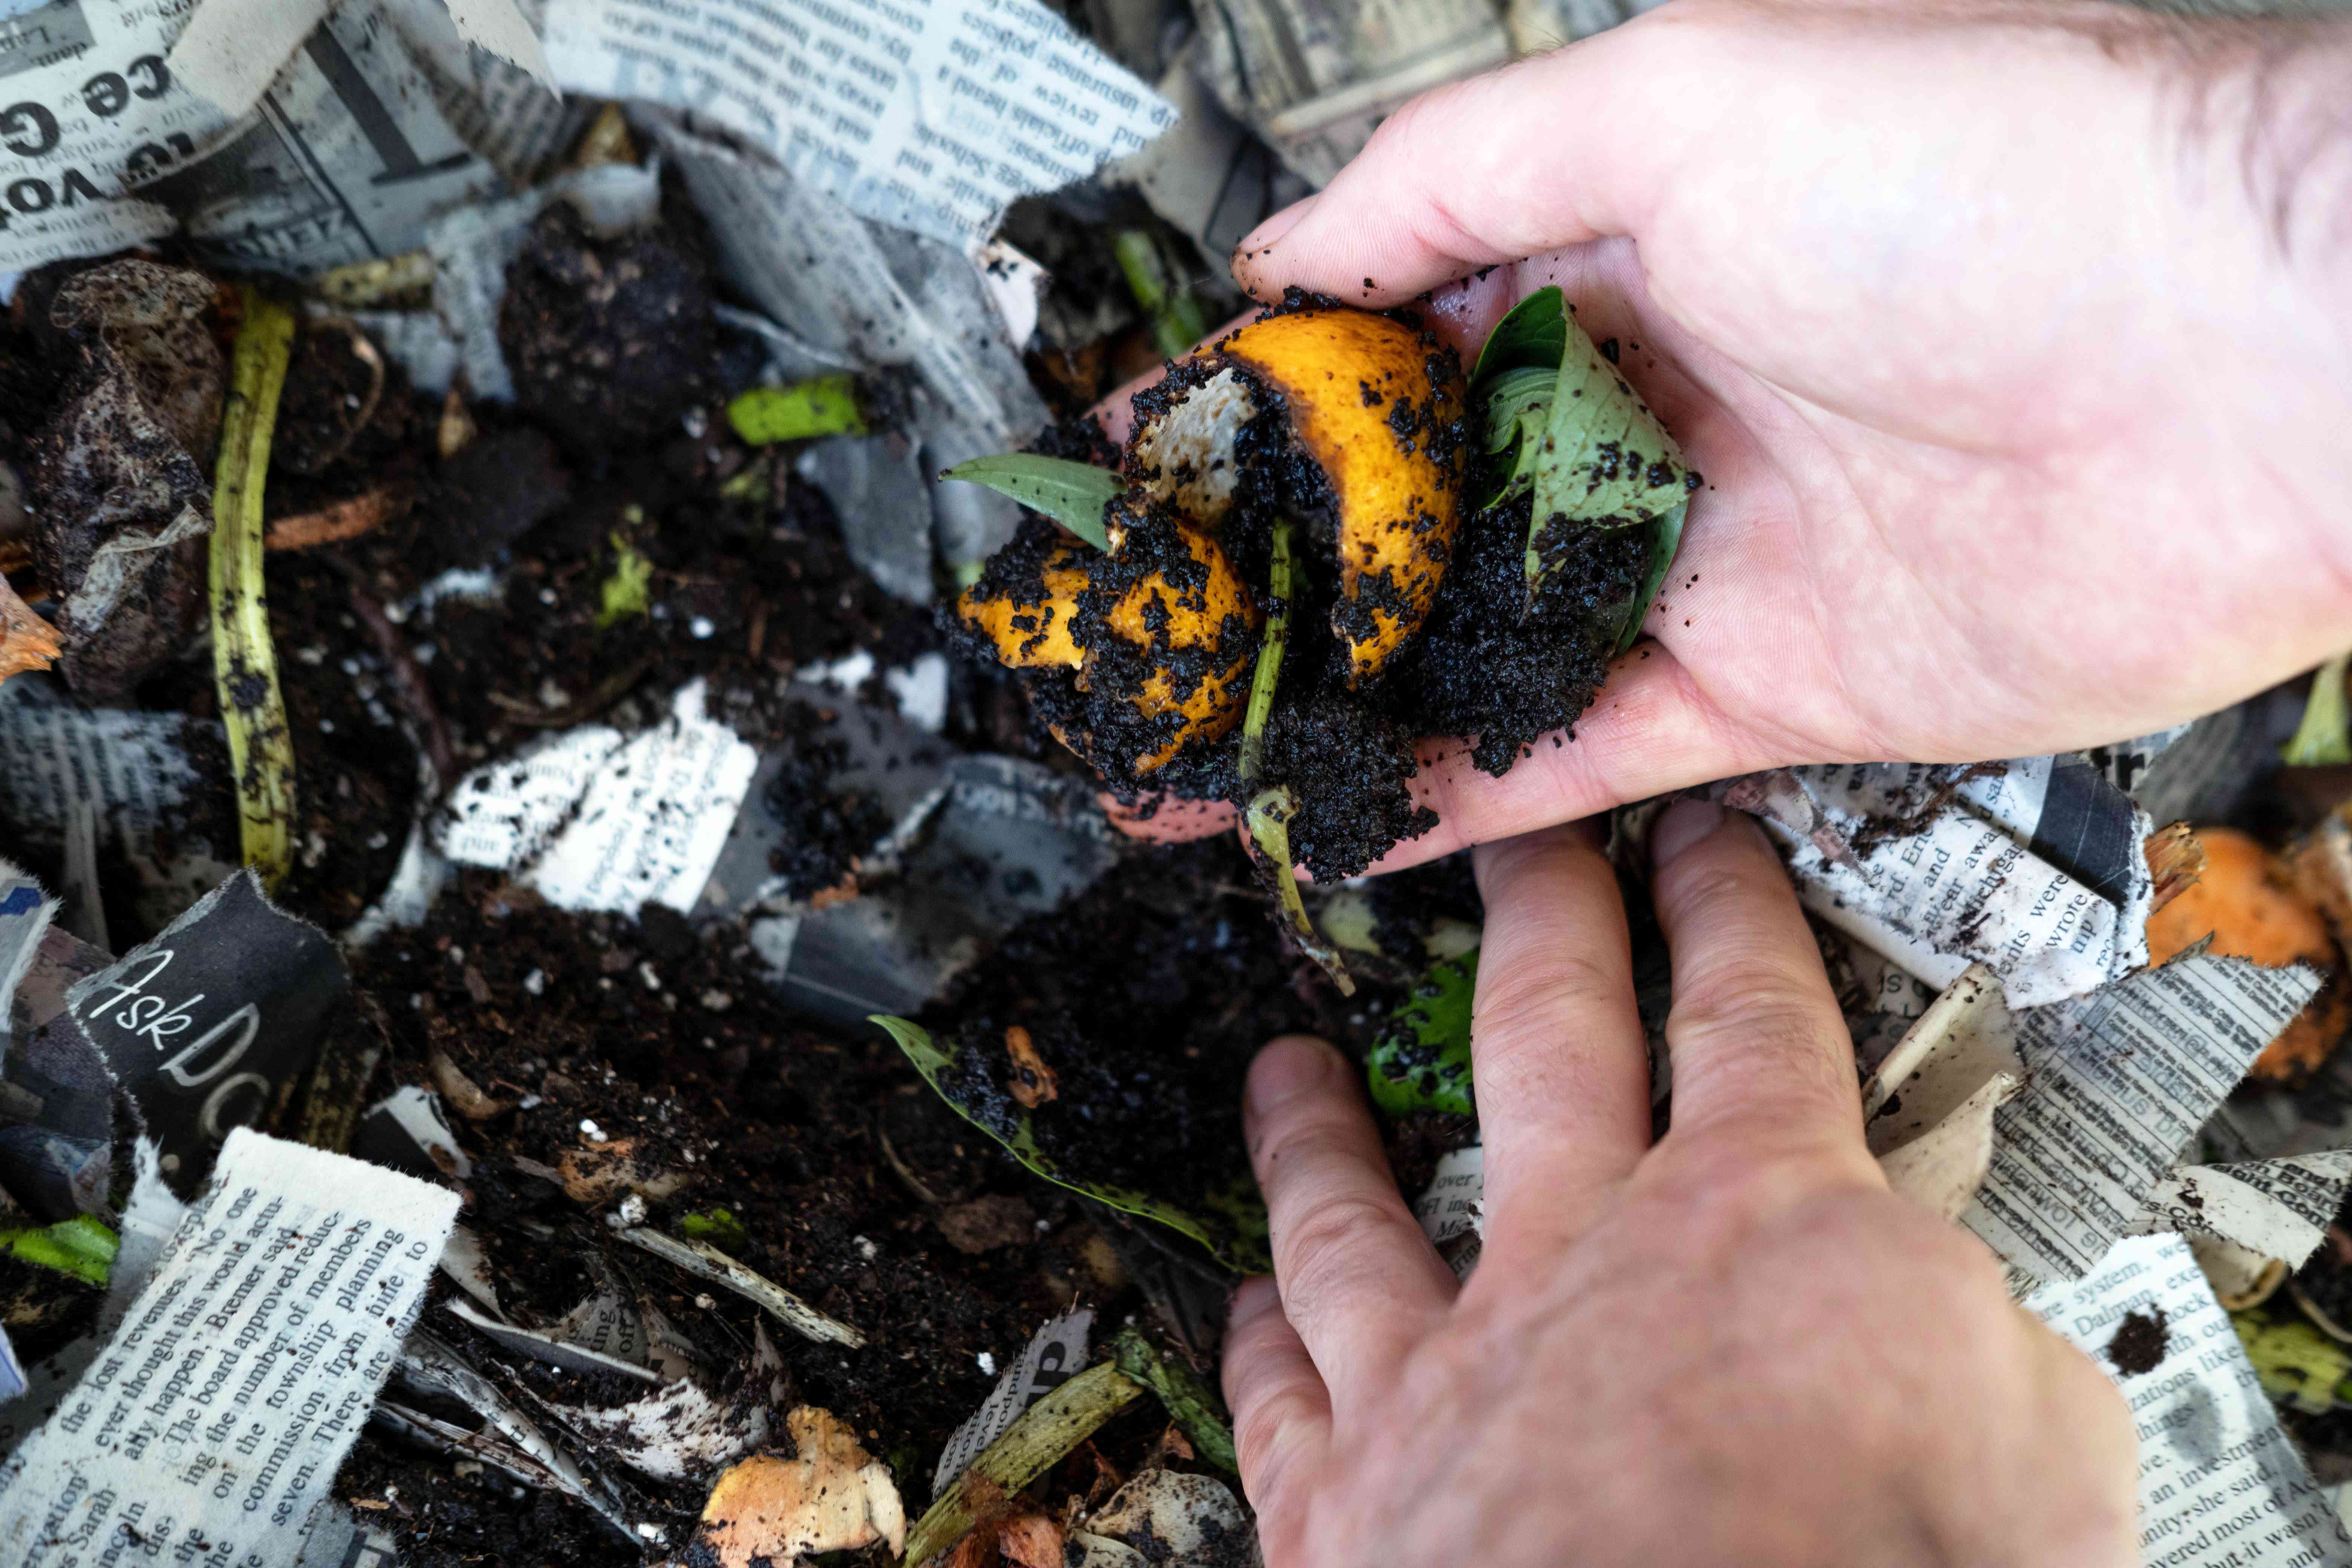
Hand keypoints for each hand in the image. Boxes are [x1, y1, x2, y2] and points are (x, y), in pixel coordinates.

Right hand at [1113, 0, 2351, 865]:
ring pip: (1469, 644)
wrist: (2252, 361)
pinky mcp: (1760, 689)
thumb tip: (1290, 252)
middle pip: (1412, 513)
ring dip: (1326, 698)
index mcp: (1622, 249)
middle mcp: (1648, 407)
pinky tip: (1330, 813)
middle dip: (1267, 573)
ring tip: (1183, 750)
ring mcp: (1694, 558)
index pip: (1383, 339)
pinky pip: (1568, 754)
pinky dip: (1450, 790)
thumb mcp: (1686, 91)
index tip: (1133, 461)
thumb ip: (1461, 174)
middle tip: (1131, 632)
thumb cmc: (1999, 173)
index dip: (1251, 405)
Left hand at [1223, 802, 2136, 1565]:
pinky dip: (1253, 1338)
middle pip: (1543, 1038)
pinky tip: (1239, 1300)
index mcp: (1760, 1227)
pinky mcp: (1350, 1502)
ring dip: (1316, 1132)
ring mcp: (1448, 1377)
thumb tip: (1954, 1329)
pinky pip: (1280, 1392)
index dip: (1731, 915)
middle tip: (1511, 855)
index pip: (1750, 1015)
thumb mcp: (2038, 1443)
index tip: (1703, 854)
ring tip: (1288, 1073)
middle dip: (1536, 925)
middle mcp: (1580, 1267)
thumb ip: (1976, 1341)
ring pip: (1352, 1208)